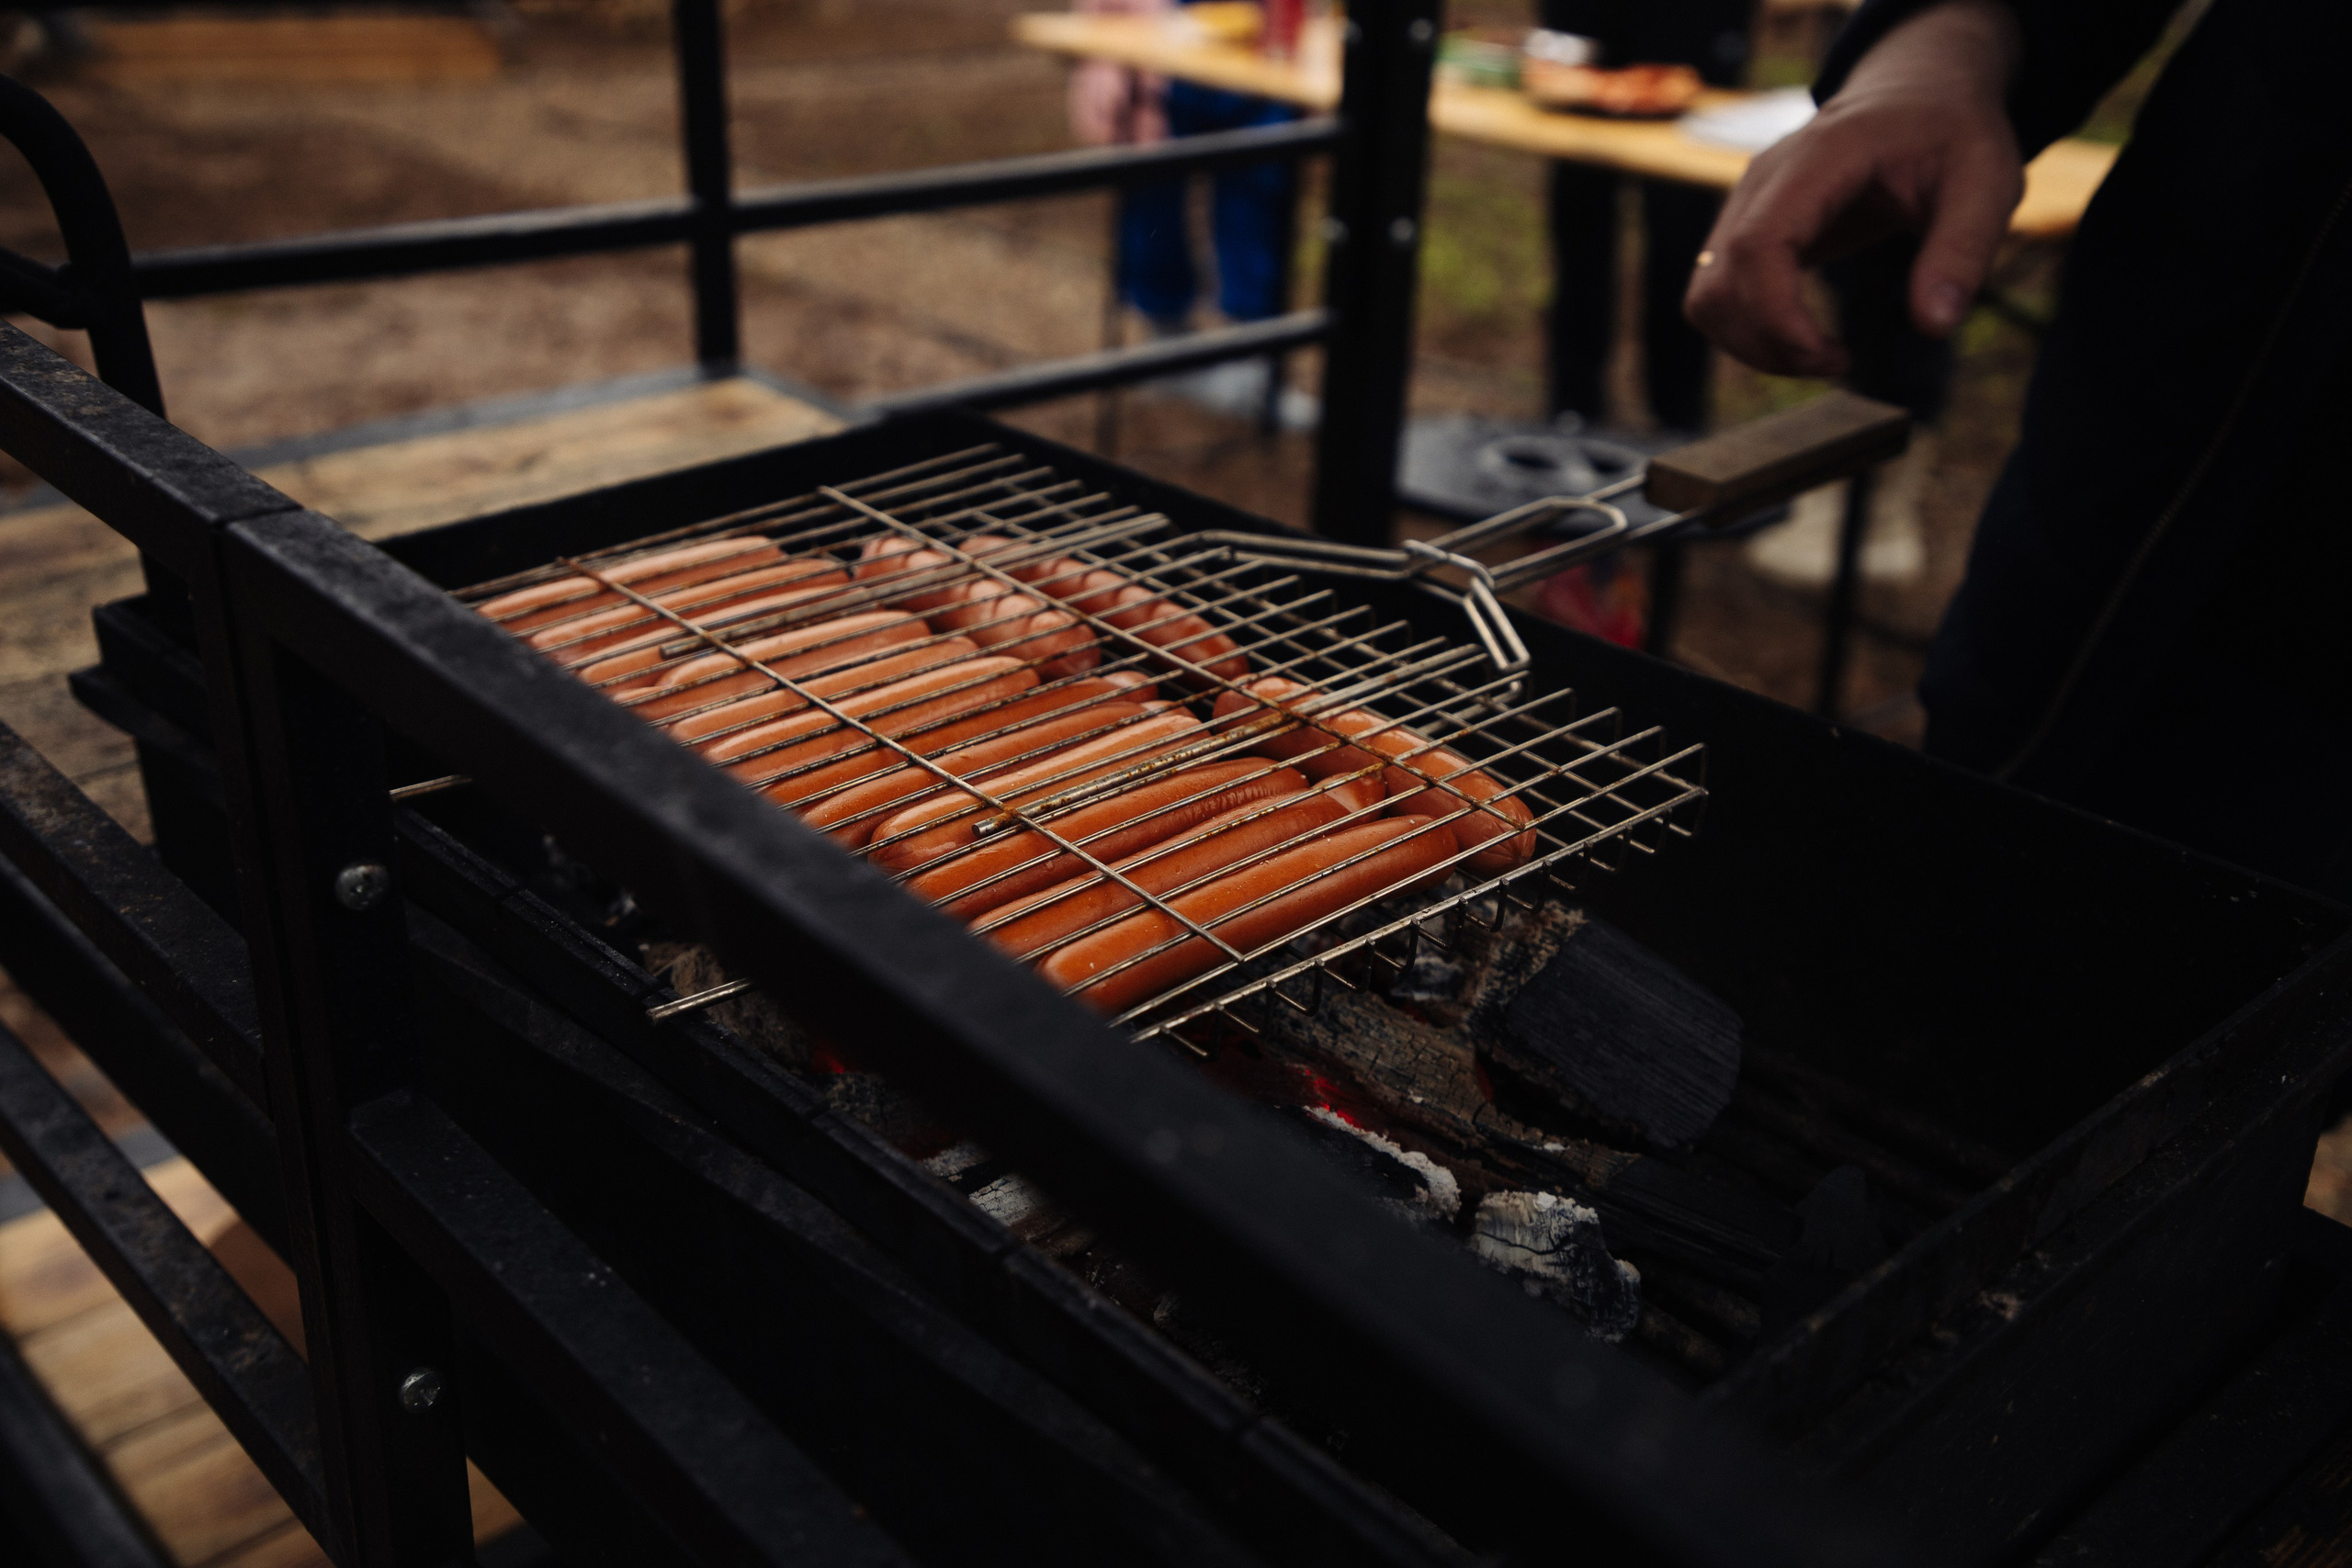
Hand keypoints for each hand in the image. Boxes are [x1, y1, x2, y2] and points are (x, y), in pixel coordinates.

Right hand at [1685, 0, 2024, 376]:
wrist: (1917, 93)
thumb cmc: (1951, 134)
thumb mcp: (1986, 181)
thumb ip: (1963, 249)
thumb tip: (1934, 326)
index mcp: (1818, 157)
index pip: (1758, 246)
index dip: (1777, 316)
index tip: (1831, 358)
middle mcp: (1763, 179)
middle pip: (1719, 283)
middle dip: (1769, 344)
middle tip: (1838, 364)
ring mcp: (1745, 203)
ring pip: (1707, 296)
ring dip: (1752, 345)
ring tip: (1820, 356)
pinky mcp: (1745, 228)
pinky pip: (1717, 293)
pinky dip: (1749, 331)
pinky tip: (1803, 337)